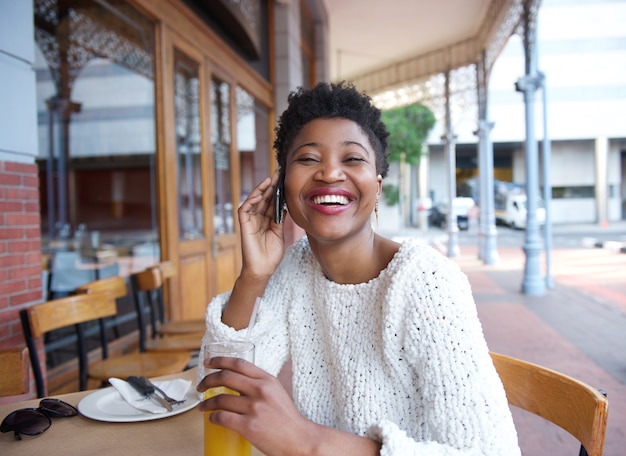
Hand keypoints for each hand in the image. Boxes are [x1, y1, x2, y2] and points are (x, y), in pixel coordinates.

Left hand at [197, 356, 317, 455]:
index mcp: (267, 380)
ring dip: (206, 403)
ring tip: (202, 407)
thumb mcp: (277, 392)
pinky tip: (213, 419)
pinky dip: (213, 417)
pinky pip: (222, 417)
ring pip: (220, 399)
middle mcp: (260, 390)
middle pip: (225, 377)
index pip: (238, 363)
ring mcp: (254, 408)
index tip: (208, 362)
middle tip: (201, 386)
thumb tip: (238, 382)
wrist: (299, 440)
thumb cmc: (288, 419)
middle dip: (207, 380)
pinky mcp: (248, 426)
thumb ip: (260, 384)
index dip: (220, 360)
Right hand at [238, 173, 284, 278]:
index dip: (276, 191)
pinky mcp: (244, 225)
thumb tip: (285, 204)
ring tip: (269, 180)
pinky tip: (259, 195)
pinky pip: (245, 209)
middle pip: (263, 199)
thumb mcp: (279, 233)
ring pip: (253, 201)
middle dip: (270, 186)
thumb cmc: (271, 254)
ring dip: (261, 190)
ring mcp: (250, 221)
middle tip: (278, 175)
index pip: (271, 202)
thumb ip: (279, 218)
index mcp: (266, 220)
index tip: (284, 180)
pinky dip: (251, 201)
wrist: (263, 269)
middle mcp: (257, 218)